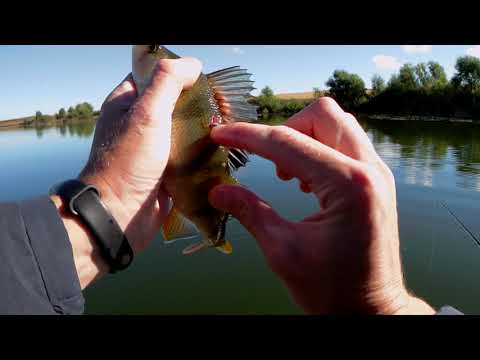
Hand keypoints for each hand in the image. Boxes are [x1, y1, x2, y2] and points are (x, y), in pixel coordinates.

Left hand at [53, 58, 201, 287]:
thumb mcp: (147, 114)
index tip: (203, 79)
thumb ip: (167, 83)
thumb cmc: (128, 162)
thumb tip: (193, 64)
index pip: (154, 76)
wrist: (120, 216)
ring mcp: (153, 148)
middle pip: (173, 104)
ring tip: (225, 127)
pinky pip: (188, 156)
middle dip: (197, 104)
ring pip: (184, 130)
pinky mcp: (166, 170)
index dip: (178, 74)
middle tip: (221, 106)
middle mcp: (139, 124)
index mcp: (126, 103)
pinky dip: (202, 153)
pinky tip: (221, 150)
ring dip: (203, 130)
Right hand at [209, 97, 434, 313]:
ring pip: (336, 124)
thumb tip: (217, 190)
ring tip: (288, 175)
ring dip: (303, 138)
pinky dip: (319, 149)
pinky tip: (306, 182)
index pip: (288, 143)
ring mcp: (377, 173)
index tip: (220, 134)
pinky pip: (346, 143)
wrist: (371, 310)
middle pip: (322, 115)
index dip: (248, 136)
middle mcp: (369, 170)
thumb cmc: (331, 289)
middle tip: (267, 161)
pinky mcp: (376, 180)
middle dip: (285, 128)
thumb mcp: (282, 251)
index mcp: (348, 186)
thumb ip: (250, 212)